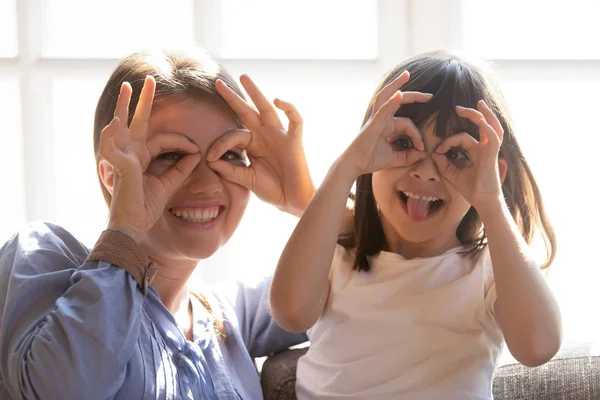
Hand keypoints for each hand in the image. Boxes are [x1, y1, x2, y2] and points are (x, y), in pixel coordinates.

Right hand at [99, 76, 201, 241]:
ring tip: (126, 87)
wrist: (134, 225)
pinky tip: (115, 122)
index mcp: (142, 157)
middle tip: (149, 80)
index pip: (163, 140)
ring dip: (123, 105)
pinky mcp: (118, 165)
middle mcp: (131, 153)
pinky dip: (112, 133)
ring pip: (121, 125)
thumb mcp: (168, 184)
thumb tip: (196, 154)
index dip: (182, 142)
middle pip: (137, 121)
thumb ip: (180, 169)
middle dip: (144, 100)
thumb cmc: (146, 207)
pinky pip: (113, 145)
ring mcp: (122, 156)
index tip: (196, 149)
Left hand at [206, 75, 313, 216]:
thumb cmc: (272, 190)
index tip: (210, 157)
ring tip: (244, 77)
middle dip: (233, 97)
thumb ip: (229, 170)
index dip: (220, 144)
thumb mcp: (246, 179)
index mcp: (253, 144)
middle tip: (217, 82)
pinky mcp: (294, 141)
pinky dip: (289, 108)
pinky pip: (295, 120)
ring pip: (267, 109)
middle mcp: (265, 136)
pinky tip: (277, 100)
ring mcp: (280, 136)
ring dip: (256, 93)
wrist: (292, 201)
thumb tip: (210, 160)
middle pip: (247, 111)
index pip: (233, 135)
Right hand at [341, 71, 430, 177]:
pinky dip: (391, 102)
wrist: (355, 165)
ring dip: (396, 84)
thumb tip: (424, 154)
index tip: (422, 148)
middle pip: (399, 100)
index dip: (418, 135)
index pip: (408, 123)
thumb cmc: (371, 160)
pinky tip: (398, 94)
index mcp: (387, 125)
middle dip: (415, 95)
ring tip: (406, 74)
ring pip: (386, 96)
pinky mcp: (373, 125)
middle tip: (430, 95)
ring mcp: (376, 119)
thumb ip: (409, 156)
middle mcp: (382, 118)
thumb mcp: (395, 159)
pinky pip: (382, 111)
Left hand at [431, 100, 504, 212]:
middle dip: (472, 114)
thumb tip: (434, 154)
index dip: (448, 142)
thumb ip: (444, 164)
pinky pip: (494, 137)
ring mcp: (491, 150)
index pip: (463, 138)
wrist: (483, 202)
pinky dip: (488, 127)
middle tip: (459, 107)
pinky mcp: (493, 155)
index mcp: (478, 151)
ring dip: (485, 114)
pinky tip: (481, 121)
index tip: (437, 151)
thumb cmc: (472, 190)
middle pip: (483, 125)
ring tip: (478, 103)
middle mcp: (486, 148)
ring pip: (492, 126)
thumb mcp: (453, 175)